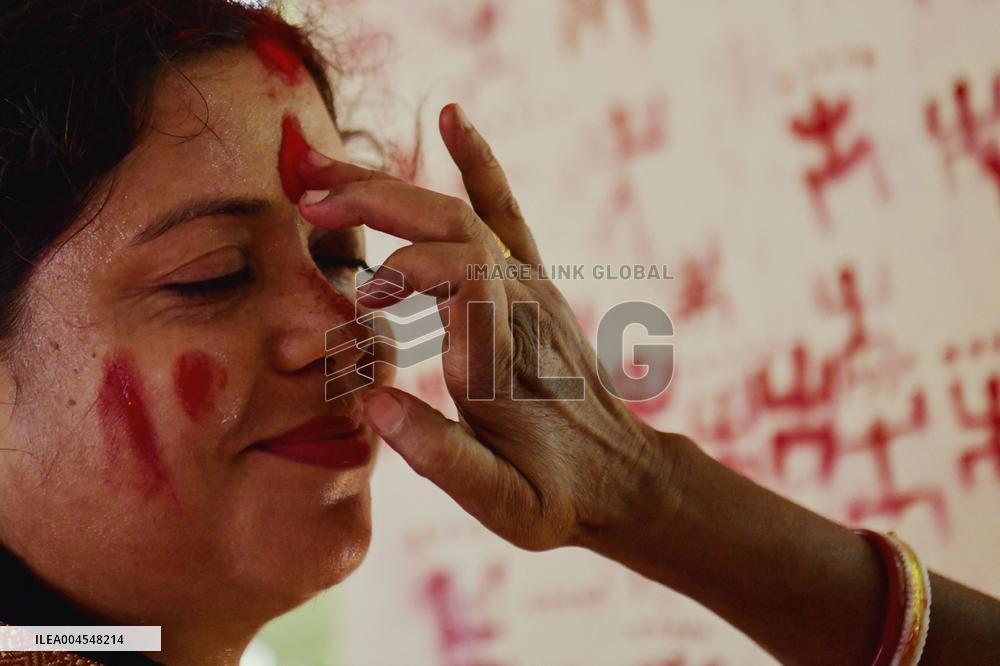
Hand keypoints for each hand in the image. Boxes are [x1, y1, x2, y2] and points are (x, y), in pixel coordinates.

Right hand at [296, 103, 677, 551]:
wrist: (619, 475)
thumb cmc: (554, 495)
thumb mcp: (503, 502)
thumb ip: (442, 456)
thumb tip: (371, 401)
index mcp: (503, 356)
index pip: (462, 276)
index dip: (406, 270)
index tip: (359, 297)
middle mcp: (518, 307)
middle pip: (452, 226)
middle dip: (378, 203)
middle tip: (308, 197)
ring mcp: (528, 288)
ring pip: (460, 213)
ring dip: (391, 188)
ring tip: (324, 169)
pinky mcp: (531, 284)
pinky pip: (504, 212)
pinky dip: (479, 163)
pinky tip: (455, 117)